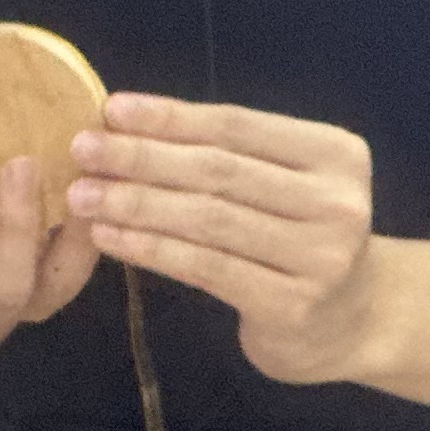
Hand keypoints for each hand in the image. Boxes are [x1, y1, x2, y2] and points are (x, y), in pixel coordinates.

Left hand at [67, 94, 382, 383]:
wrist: (348, 322)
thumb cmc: (295, 238)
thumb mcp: (281, 184)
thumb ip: (227, 154)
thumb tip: (126, 121)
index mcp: (335, 155)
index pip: (237, 126)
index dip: (171, 117)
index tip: (111, 109)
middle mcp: (337, 203)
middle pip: (219, 171)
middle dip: (142, 157)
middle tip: (82, 149)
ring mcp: (320, 257)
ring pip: (207, 219)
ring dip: (135, 203)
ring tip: (81, 194)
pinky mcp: (290, 304)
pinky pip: (204, 267)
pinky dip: (149, 248)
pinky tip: (107, 236)